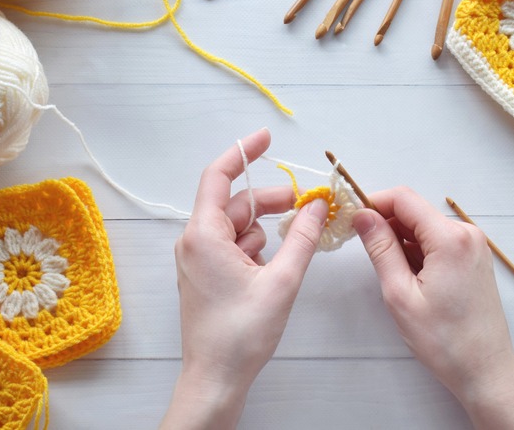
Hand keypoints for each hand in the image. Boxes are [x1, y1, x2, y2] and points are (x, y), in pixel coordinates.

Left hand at [161, 128, 328, 428]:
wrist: (216, 377)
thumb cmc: (242, 334)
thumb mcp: (282, 281)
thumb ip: (303, 238)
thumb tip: (319, 206)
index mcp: (204, 235)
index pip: (218, 176)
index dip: (243, 152)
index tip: (267, 137)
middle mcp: (194, 241)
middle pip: (235, 203)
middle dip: (270, 200)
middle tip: (307, 205)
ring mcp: (198, 259)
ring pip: (236, 226)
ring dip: (266, 227)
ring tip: (294, 243)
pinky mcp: (204, 274)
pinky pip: (232, 246)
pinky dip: (256, 246)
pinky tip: (275, 265)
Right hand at [352, 187, 513, 428]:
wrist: (484, 369)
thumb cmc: (444, 340)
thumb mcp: (400, 294)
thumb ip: (380, 249)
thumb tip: (362, 216)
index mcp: (450, 239)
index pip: (404, 199)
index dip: (373, 202)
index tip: (351, 217)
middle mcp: (466, 234)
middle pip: (415, 211)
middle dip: (385, 223)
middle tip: (362, 248)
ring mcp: (473, 246)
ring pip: (424, 227)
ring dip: (401, 240)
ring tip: (389, 274)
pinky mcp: (473, 258)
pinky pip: (437, 241)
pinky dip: (417, 251)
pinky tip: (408, 277)